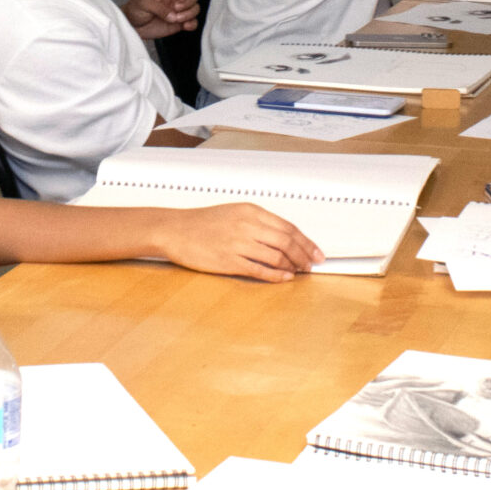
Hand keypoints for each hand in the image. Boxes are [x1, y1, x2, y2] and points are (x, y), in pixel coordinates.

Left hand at [122, 0, 199, 40]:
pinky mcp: (178, 23)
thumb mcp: (144, 3)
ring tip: (177, 19)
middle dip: (189, 3)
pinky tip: (185, 26)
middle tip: (177, 9)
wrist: (131, 26)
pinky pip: (192, 22)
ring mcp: (178, 11)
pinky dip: (192, 24)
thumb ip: (159, 8)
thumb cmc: (135, 9)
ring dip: (190, 14)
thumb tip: (173, 15)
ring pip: (194, 9)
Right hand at [160, 203, 321, 281]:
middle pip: (287, 241)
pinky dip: (276, 276)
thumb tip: (283, 237)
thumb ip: (258, 223)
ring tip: (299, 272)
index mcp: (250, 211)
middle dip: (304, 255)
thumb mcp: (234, 213)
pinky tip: (284, 278)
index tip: (316, 251)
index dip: (306, 241)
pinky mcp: (229, 261)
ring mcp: (238, 244)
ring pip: (276, 256)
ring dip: (292, 266)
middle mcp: (247, 225)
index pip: (288, 227)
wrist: (174, 230)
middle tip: (313, 264)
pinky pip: (259, 270)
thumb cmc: (202, 223)